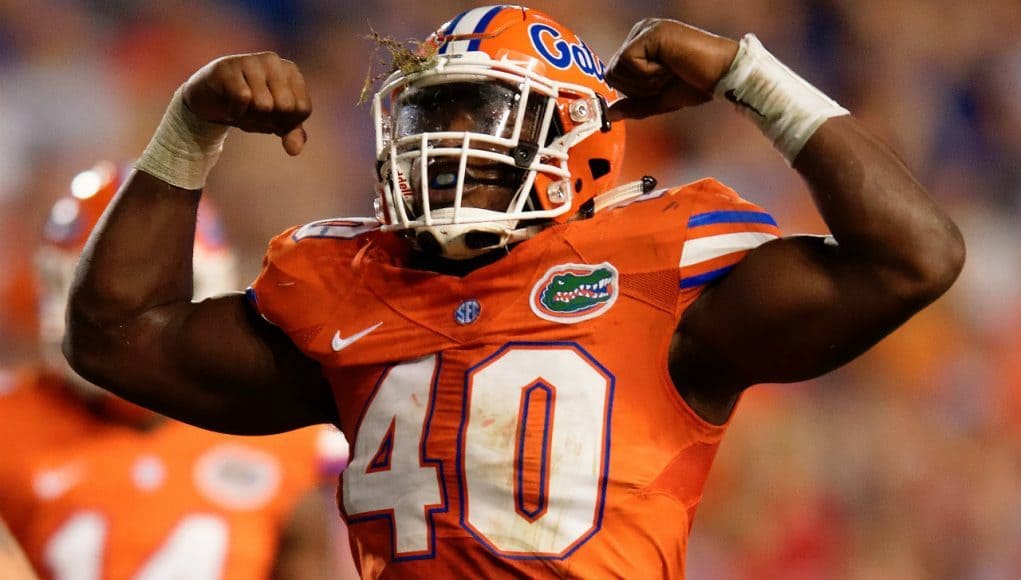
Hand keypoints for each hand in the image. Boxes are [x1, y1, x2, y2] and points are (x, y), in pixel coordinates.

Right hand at [182, 52, 310, 155]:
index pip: (303, 108)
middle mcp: (274, 61)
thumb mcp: (275, 123)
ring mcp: (250, 60)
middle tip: (254, 112)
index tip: (271, 115)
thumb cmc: (249, 108)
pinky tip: (229, 105)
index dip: (287, 122)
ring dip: (250, 116)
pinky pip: (243, 99)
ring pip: (264, 104)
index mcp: (291, 72)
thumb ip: (292, 135)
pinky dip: (236, 112)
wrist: (209, 100)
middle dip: (269, 119)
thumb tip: (295, 150)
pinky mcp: (227, 67)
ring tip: (242, 107)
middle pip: (286, 106)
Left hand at [605, 19, 737, 120]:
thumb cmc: (695, 85)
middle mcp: (639, 33)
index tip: (663, 84)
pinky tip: (670, 66)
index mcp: (639, 45)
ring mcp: (644, 30)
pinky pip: (628, 62)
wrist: (722, 76)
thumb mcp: (658, 100)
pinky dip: (648, 74)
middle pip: (612, 73)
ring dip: (644, 82)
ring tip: (669, 71)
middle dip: (638, 88)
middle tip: (667, 78)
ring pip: (617, 69)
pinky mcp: (650, 33)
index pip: (614, 75)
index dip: (635, 91)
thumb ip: (633, 105)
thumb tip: (609, 114)